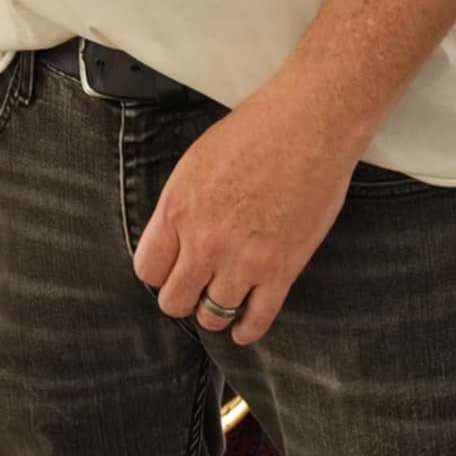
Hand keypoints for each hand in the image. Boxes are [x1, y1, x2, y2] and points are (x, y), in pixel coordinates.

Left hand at [132, 82, 357, 346]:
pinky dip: (247, 330)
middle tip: (195, 288)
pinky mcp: (280, 271)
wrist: (308, 125)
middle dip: (183, 297)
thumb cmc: (254, 132)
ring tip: (221, 300)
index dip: (159, 273)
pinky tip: (243, 326)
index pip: (148, 270)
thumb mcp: (196, 162)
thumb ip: (181, 207)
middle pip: (174, 301)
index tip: (171, 270)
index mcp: (177, 209)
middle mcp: (204, 241)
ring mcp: (242, 260)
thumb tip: (174, 239)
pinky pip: (256, 321)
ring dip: (215, 312)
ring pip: (212, 316)